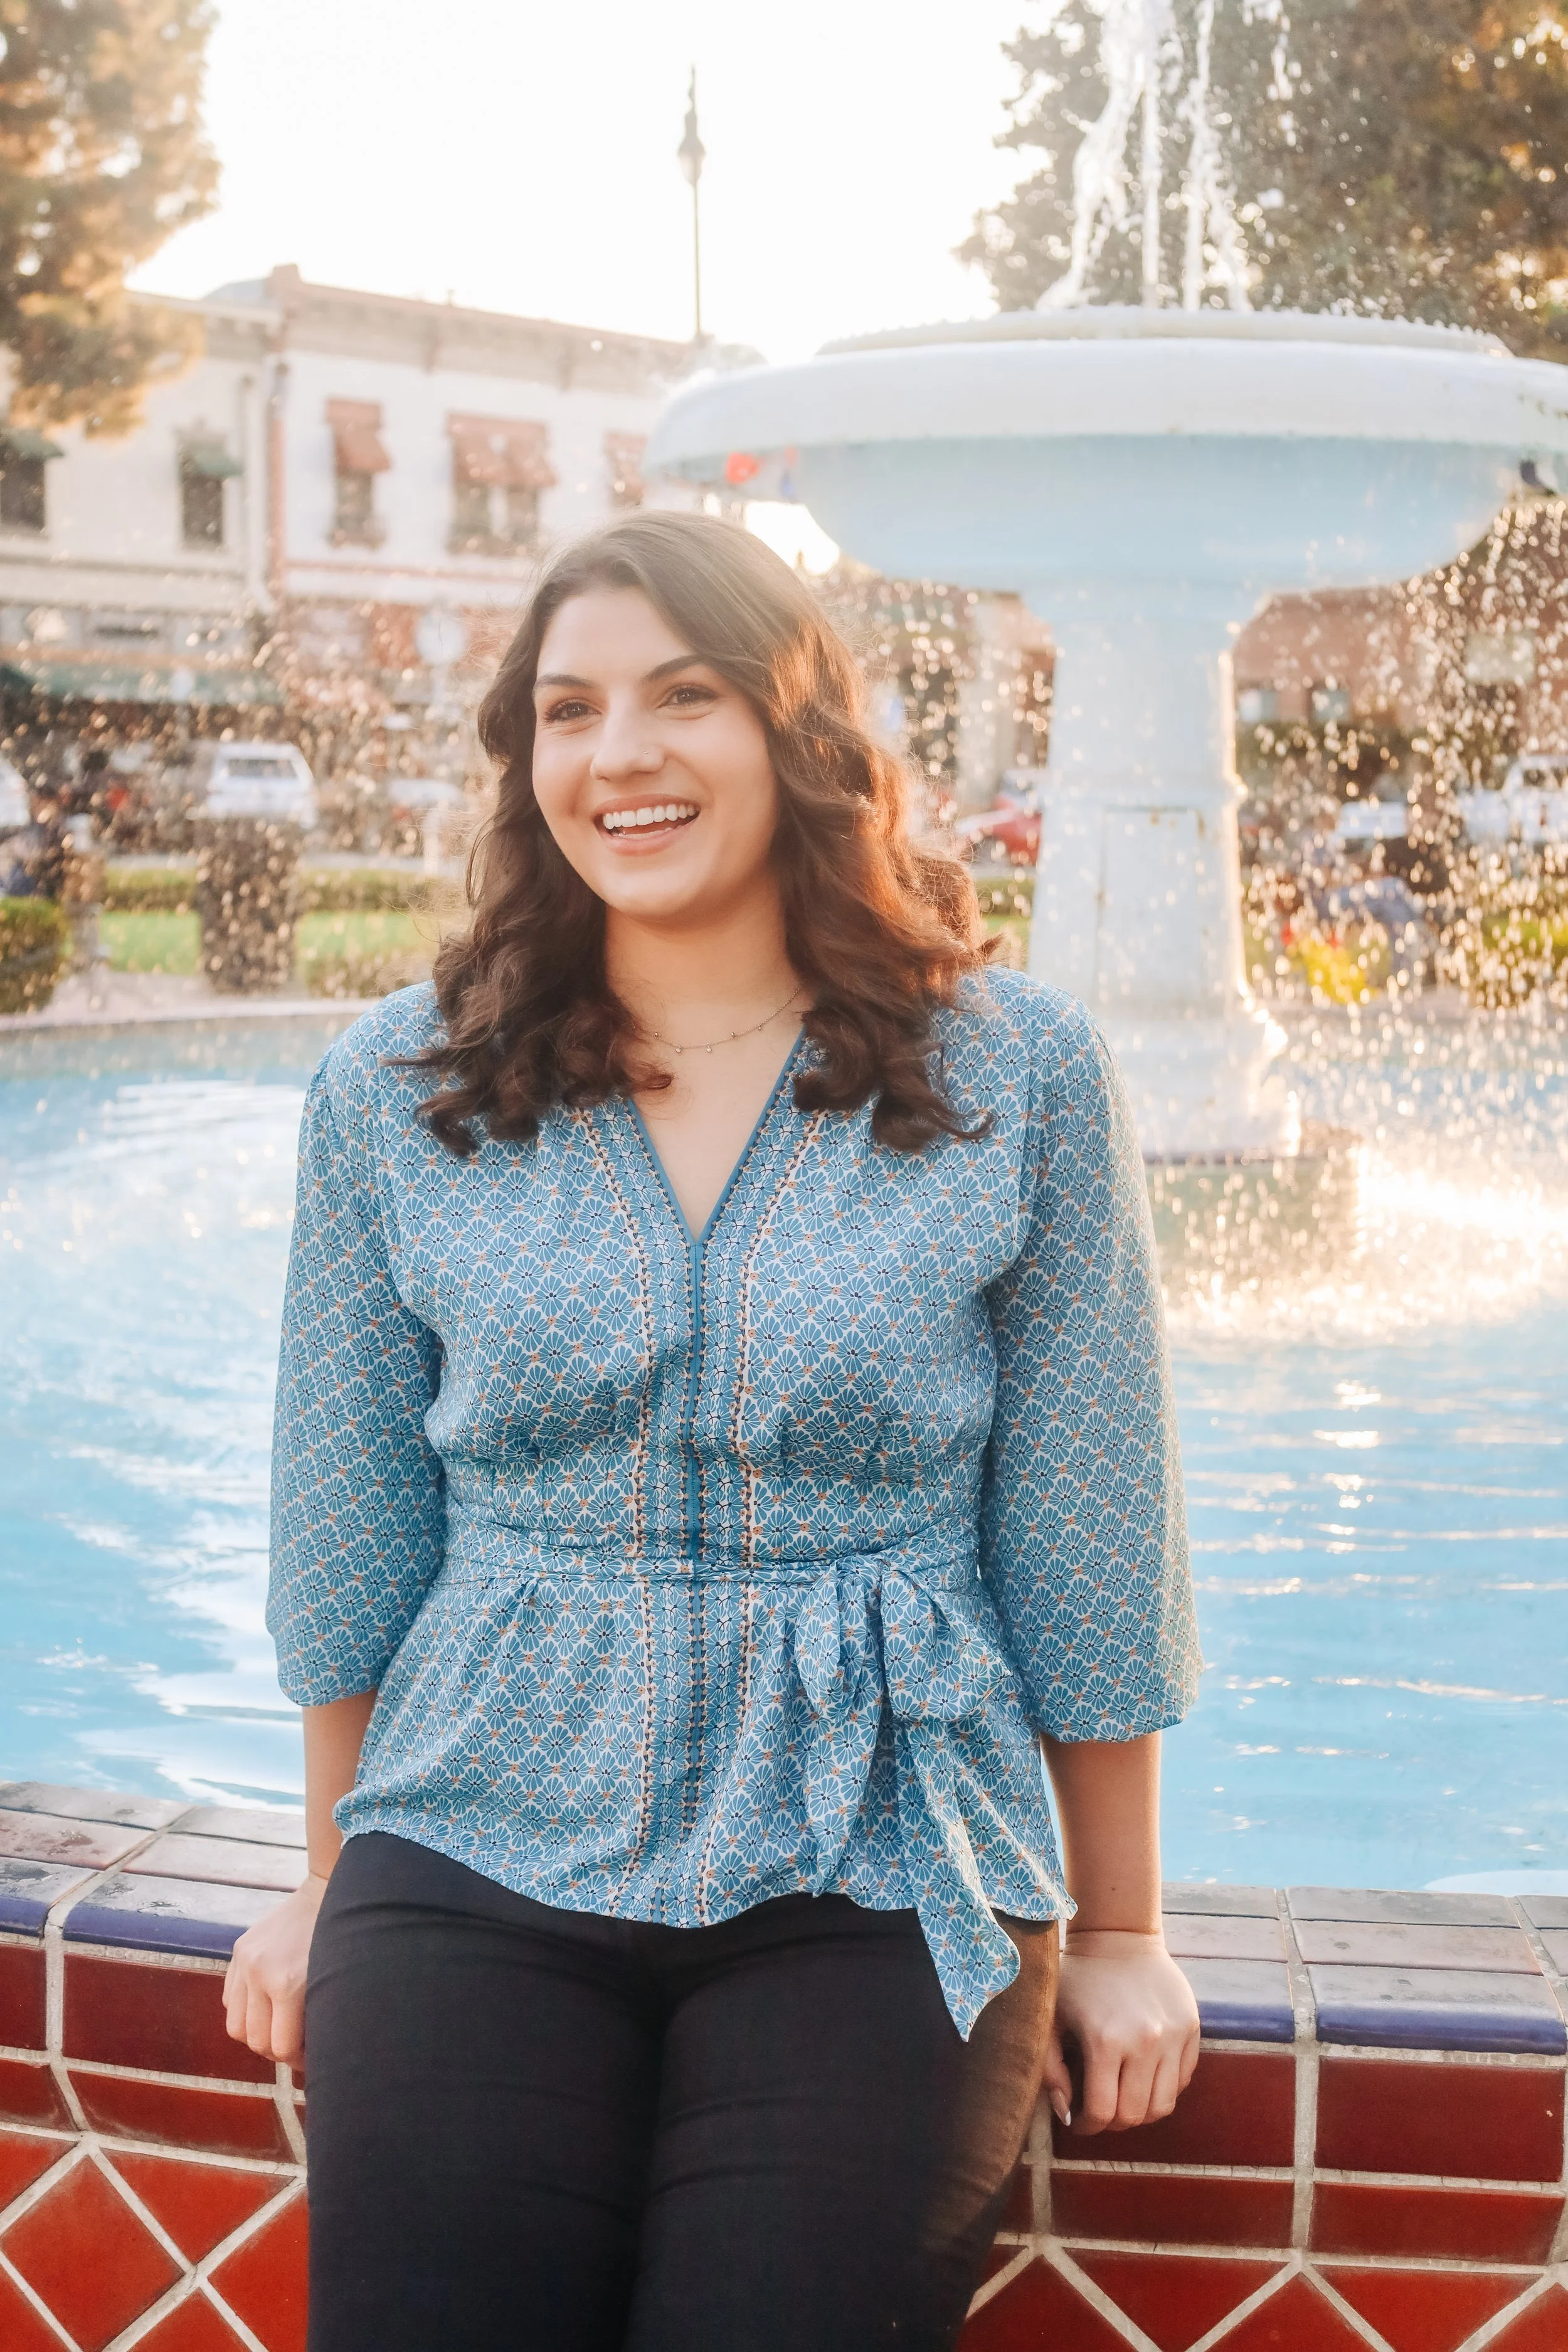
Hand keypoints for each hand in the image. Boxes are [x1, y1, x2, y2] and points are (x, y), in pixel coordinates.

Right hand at [223, 1874, 327, 2066]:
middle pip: (255, 2041)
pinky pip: (230, 2000)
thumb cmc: (341, 1940)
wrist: (328, 1890)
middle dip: (277, 2052)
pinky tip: (266, 2007)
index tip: (312, 2058)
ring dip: (256, 2036)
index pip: (280, 2047)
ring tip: (279, 2030)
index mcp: (287, 1984)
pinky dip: (245, 2012)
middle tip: (297, 2049)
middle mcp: (258, 1973)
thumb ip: (317, 2018)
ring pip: (236, 2026)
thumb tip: (311, 2054)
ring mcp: (244, 1961)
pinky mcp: (237, 1951)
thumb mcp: (335, 1981)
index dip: (297, 2061)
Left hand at [1042, 1928, 1199, 2135]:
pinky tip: (1143, 2076)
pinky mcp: (1191, 2028)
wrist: (1118, 1937)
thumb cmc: (1078, 1979)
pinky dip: (1164, 2089)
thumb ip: (1050, 2069)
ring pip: (1163, 2105)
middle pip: (1135, 2114)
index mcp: (1105, 2040)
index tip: (1079, 2121)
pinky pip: (1182, 2080)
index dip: (1087, 2126)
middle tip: (1100, 2112)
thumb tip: (1066, 2114)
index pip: (1103, 2112)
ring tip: (1123, 2098)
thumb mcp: (1051, 2018)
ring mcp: (1173, 2035)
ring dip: (1141, 2112)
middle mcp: (1145, 2041)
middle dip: (1113, 2123)